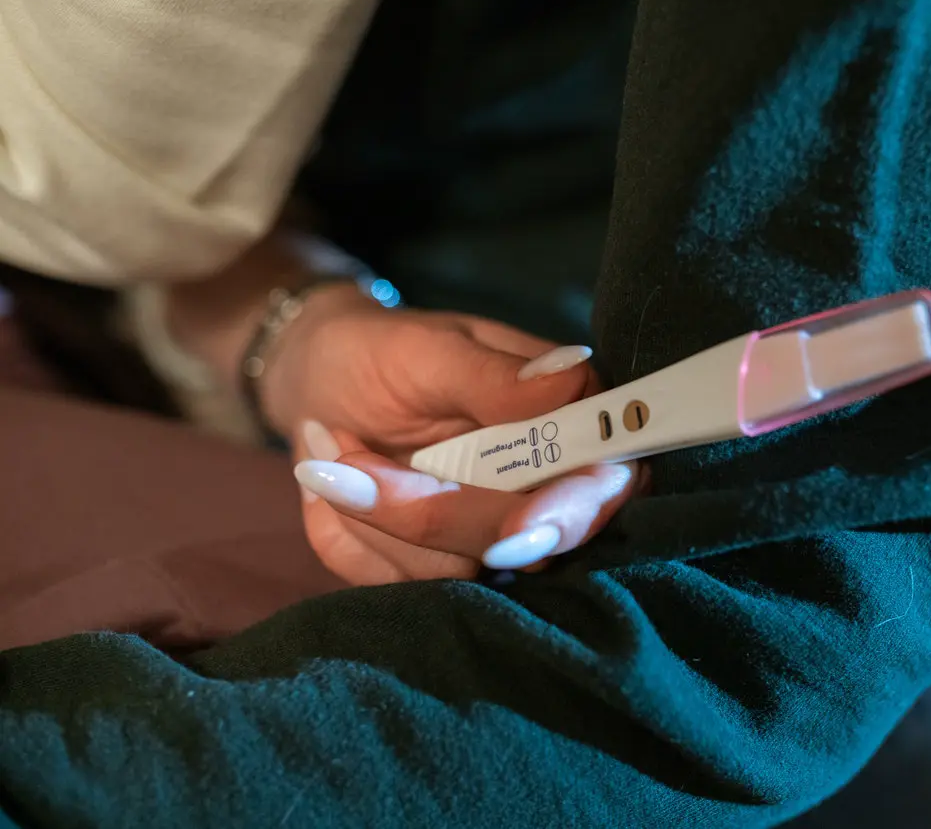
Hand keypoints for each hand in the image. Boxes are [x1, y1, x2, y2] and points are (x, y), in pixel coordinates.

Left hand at [260, 282, 639, 584]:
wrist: (320, 386)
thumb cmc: (383, 353)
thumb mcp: (428, 351)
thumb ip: (495, 376)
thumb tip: (570, 376)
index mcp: (569, 422)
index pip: (604, 482)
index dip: (571, 513)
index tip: (518, 531)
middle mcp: (543, 488)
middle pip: (529, 546)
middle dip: (436, 515)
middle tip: (347, 463)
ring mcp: (491, 534)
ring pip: (457, 572)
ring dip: (378, 519)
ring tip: (336, 450)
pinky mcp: (440, 566)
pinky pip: (400, 584)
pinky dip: (351, 536)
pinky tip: (334, 486)